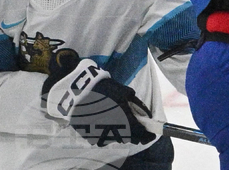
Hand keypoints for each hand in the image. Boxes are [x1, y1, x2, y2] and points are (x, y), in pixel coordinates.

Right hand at [42, 58, 157, 146]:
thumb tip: (145, 113)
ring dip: (120, 133)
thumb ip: (137, 104)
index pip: (140, 134)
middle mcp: (113, 132)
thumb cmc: (105, 89)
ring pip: (115, 139)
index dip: (147, 136)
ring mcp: (100, 135)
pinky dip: (106, 132)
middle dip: (134, 133)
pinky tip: (105, 122)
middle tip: (135, 125)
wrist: (78, 92)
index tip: (150, 135)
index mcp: (124, 121)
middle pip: (128, 138)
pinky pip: (102, 138)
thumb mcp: (125, 92)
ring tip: (118, 121)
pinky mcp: (90, 136)